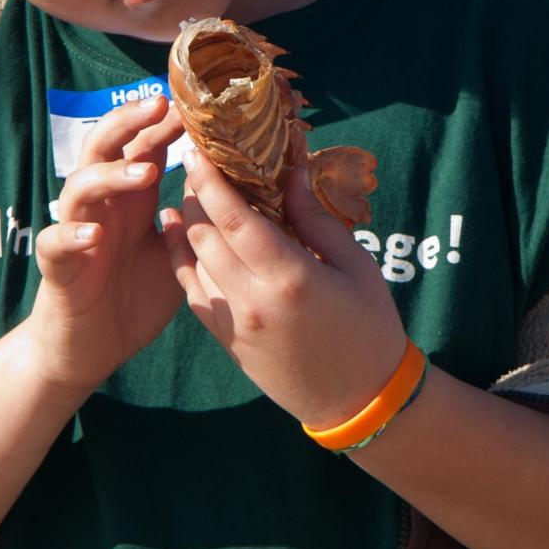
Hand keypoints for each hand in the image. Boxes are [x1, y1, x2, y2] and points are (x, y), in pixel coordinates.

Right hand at [19, 95, 184, 401]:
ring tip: (146, 172)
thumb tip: (239, 194)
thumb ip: (196, 223)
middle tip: (159, 106)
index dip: (164, 123)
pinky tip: (93, 233)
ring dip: (112, 175)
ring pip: (80, 185)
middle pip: (105, 147)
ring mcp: (76, 230)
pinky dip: (72, 233)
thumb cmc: (134, 296)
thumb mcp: (176, 255)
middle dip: (129, 123)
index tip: (195, 101)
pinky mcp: (57, 266)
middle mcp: (102, 205)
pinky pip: (55, 241)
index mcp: (131, 198)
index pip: (144, 146)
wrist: (90, 347)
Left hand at [161, 151, 405, 428]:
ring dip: (186, 224)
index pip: (234, 218)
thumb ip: (317, 218)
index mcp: (289, 277)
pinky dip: (181, 259)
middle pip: (204, 234)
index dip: (210, 180)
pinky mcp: (226, 341)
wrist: (359, 399)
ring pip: (192, 262)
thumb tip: (292, 172)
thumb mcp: (356, 265)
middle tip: (198, 165)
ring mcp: (234, 324)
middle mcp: (253, 300)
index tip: (197, 149)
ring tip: (190, 194)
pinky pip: (192, 293)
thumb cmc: (369, 326)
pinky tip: (178, 234)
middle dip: (195, 195)